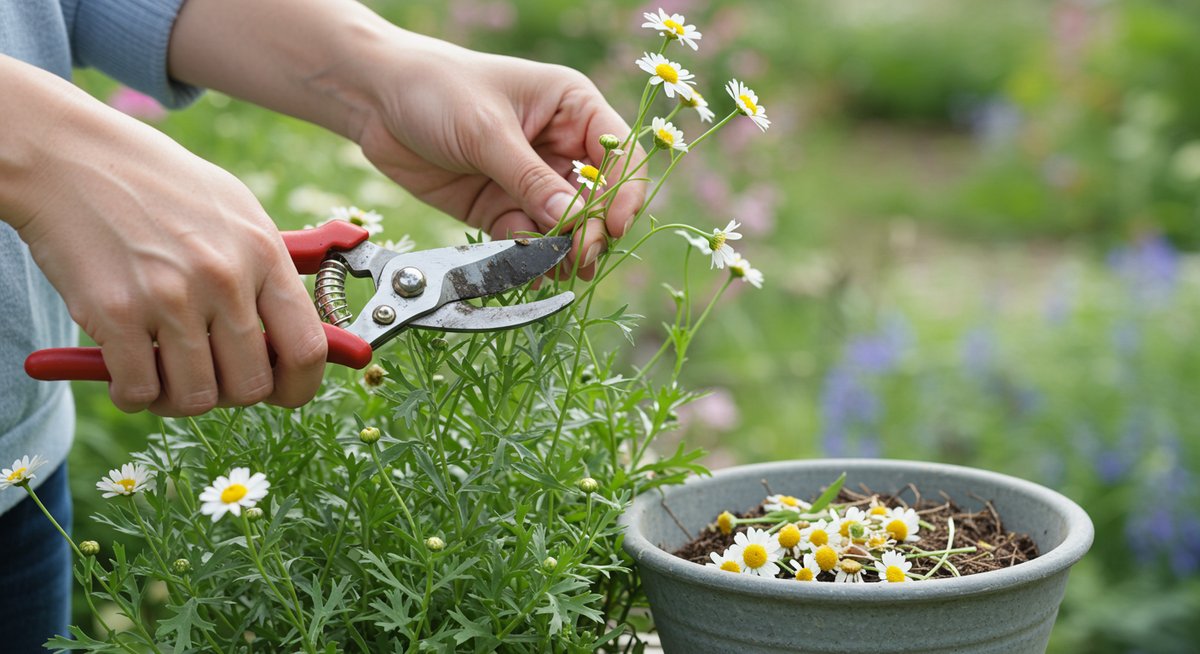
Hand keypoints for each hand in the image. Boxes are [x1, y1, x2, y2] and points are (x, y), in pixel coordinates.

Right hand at [3, 60, 326, 415]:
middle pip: (251, 385)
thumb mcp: (237, 212)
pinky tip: (126, 369)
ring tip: (163, 372)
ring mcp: (171, 298)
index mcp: (263, 254)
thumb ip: (270, 273)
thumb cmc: (161, 186)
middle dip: (230, 392)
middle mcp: (224, 279)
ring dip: (179, 398)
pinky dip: (133, 394)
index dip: (299, 385)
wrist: (73, 157)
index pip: (307, 348)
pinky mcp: (115, 313)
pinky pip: (139, 391)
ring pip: (197, 398)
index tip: (281, 389)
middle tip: (206, 373)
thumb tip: (303, 335)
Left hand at [354, 33, 646, 279]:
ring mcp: (530, 179)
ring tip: (559, 272)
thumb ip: (530, 179)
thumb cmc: (436, 88)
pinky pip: (527, 238)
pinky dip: (530, 257)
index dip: (624, 192)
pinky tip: (530, 271)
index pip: (619, 154)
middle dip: (593, 230)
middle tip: (581, 259)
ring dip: (563, 250)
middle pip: (597, 197)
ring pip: (564, 225)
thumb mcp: (487, 130)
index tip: (614, 226)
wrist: (374, 98)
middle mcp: (559, 145)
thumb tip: (572, 223)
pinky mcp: (501, 206)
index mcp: (572, 107)